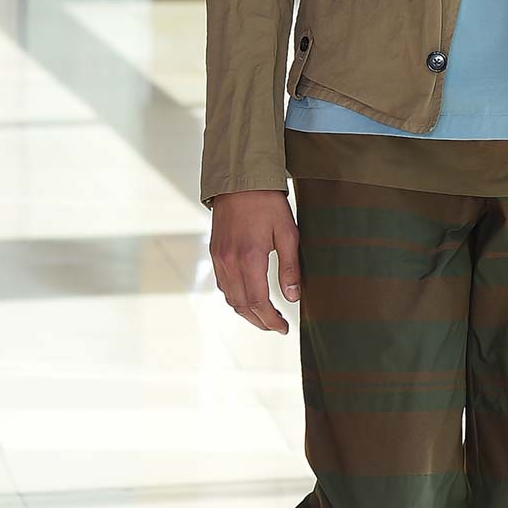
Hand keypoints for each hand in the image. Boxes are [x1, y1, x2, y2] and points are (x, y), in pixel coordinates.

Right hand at [210, 189, 301, 331]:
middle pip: (241, 305)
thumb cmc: (267, 203)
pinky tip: (248, 296)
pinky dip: (235, 296)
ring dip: (246, 311)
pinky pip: (222, 283)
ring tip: (264, 316)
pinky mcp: (215, 251)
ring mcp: (219, 257)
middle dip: (259, 321)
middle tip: (276, 326)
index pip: (258, 302)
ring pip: (229, 297)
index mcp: (249, 258)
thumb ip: (290, 267)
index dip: (271, 320)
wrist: (240, 180)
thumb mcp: (288, 233)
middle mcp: (229, 261)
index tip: (284, 328)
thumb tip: (292, 297)